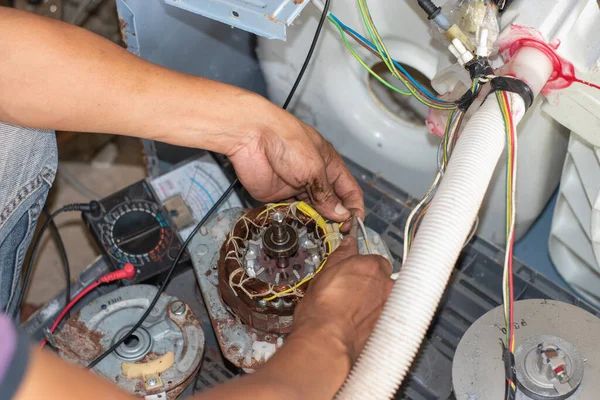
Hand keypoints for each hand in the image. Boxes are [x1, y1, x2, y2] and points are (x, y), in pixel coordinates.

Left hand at [226, 101, 363, 222]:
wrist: (252, 137)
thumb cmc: (286, 140)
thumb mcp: (314, 169)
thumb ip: (326, 195)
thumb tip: (341, 215)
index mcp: (329, 165)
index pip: (349, 190)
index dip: (354, 208)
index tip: (355, 224)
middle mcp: (314, 177)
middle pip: (331, 203)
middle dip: (336, 219)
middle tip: (338, 235)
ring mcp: (296, 187)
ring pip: (312, 210)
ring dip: (317, 222)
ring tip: (321, 235)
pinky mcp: (278, 196)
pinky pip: (292, 212)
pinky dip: (298, 221)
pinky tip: (303, 228)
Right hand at [291, 237, 393, 362]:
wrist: (326, 341)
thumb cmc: (321, 309)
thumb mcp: (324, 274)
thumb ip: (341, 256)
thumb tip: (348, 244)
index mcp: (370, 266)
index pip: (374, 260)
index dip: (362, 268)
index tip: (353, 274)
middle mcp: (386, 283)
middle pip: (384, 277)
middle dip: (372, 283)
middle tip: (352, 293)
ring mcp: (390, 304)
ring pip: (387, 296)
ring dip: (376, 300)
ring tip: (355, 311)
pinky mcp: (390, 324)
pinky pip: (386, 314)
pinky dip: (377, 317)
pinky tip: (361, 323)